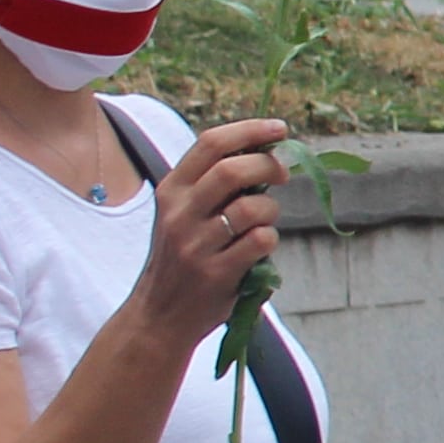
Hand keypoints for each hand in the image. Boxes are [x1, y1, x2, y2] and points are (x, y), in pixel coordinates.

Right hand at [129, 119, 287, 336]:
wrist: (159, 314)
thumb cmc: (184, 257)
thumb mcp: (183, 214)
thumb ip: (213, 186)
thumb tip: (268, 153)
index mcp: (172, 190)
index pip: (211, 144)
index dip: (250, 130)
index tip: (279, 128)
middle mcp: (179, 213)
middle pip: (234, 170)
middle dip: (270, 166)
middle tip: (284, 173)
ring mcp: (195, 244)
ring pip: (253, 208)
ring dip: (271, 211)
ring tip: (263, 223)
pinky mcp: (215, 272)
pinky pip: (262, 241)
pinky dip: (269, 240)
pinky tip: (257, 249)